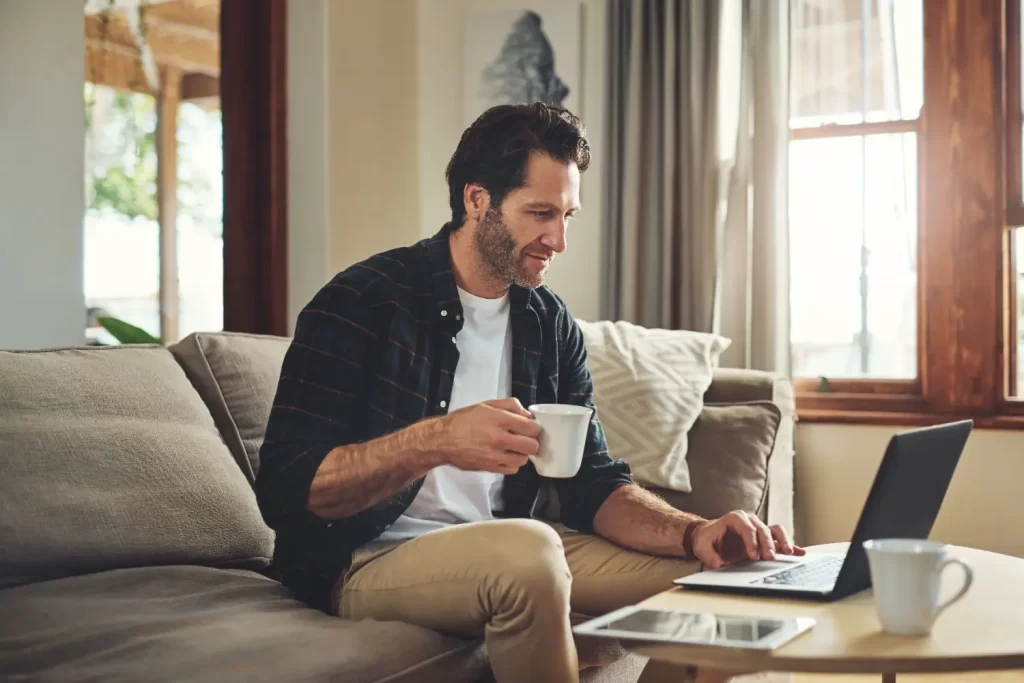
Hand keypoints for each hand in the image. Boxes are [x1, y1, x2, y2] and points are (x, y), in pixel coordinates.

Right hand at [437, 398, 540, 474]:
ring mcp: (495, 455)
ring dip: (521, 454)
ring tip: (513, 448)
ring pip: (524, 459)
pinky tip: (505, 456)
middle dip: (530, 441)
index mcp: (499, 420)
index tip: (529, 428)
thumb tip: (526, 414)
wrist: (443, 439)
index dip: (533, 427)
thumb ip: (509, 405)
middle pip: (532, 446)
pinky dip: (511, 464)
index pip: (532, 427)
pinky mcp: (490, 467)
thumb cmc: (462, 421)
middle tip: (524, 439)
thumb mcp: (486, 405)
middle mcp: (499, 438)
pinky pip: (512, 469)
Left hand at [691, 510, 805, 568]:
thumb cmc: (706, 540)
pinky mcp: (765, 538)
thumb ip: (709, 555)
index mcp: (734, 518)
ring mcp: (759, 528)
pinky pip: (780, 539)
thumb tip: (719, 563)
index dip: (751, 541)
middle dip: (767, 544)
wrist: (710, 537)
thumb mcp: (702, 547)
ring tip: (788, 553)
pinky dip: (790, 545)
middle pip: (763, 529)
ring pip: (775, 530)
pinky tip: (799, 553)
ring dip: (782, 541)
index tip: (753, 556)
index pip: (746, 527)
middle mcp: (749, 520)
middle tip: (770, 558)